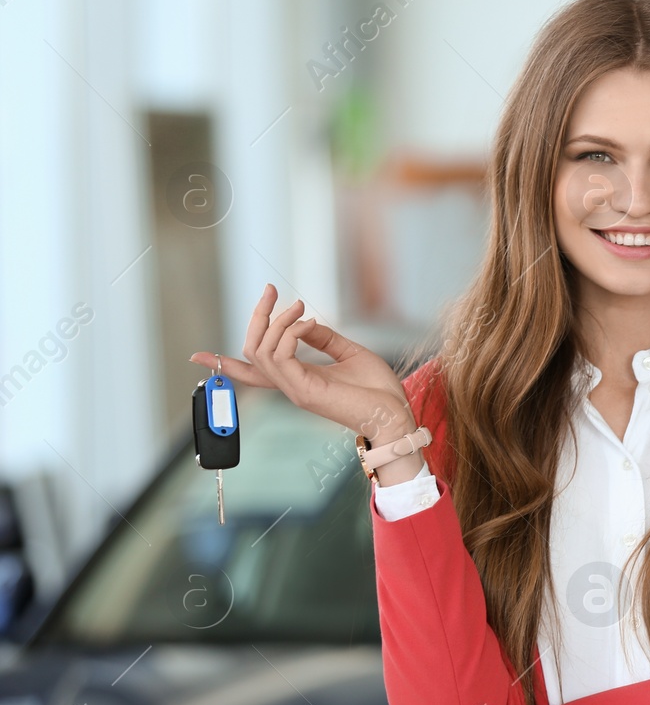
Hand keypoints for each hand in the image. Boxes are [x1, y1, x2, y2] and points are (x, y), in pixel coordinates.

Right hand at [190, 283, 414, 441]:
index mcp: (298, 379)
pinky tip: (308, 324)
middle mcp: (290, 385)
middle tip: (270, 290)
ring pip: (261, 351)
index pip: (252, 372)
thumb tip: (305, 322)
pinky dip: (290, 333)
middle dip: (256, 317)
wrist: (395, 414)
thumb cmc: (378, 390)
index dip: (224, 363)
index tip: (198, 354)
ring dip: (277, 321)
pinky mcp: (305, 391)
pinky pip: (280, 357)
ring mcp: (295, 390)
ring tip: (299, 307)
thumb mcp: (349, 353)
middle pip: (251, 351)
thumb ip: (324, 338)